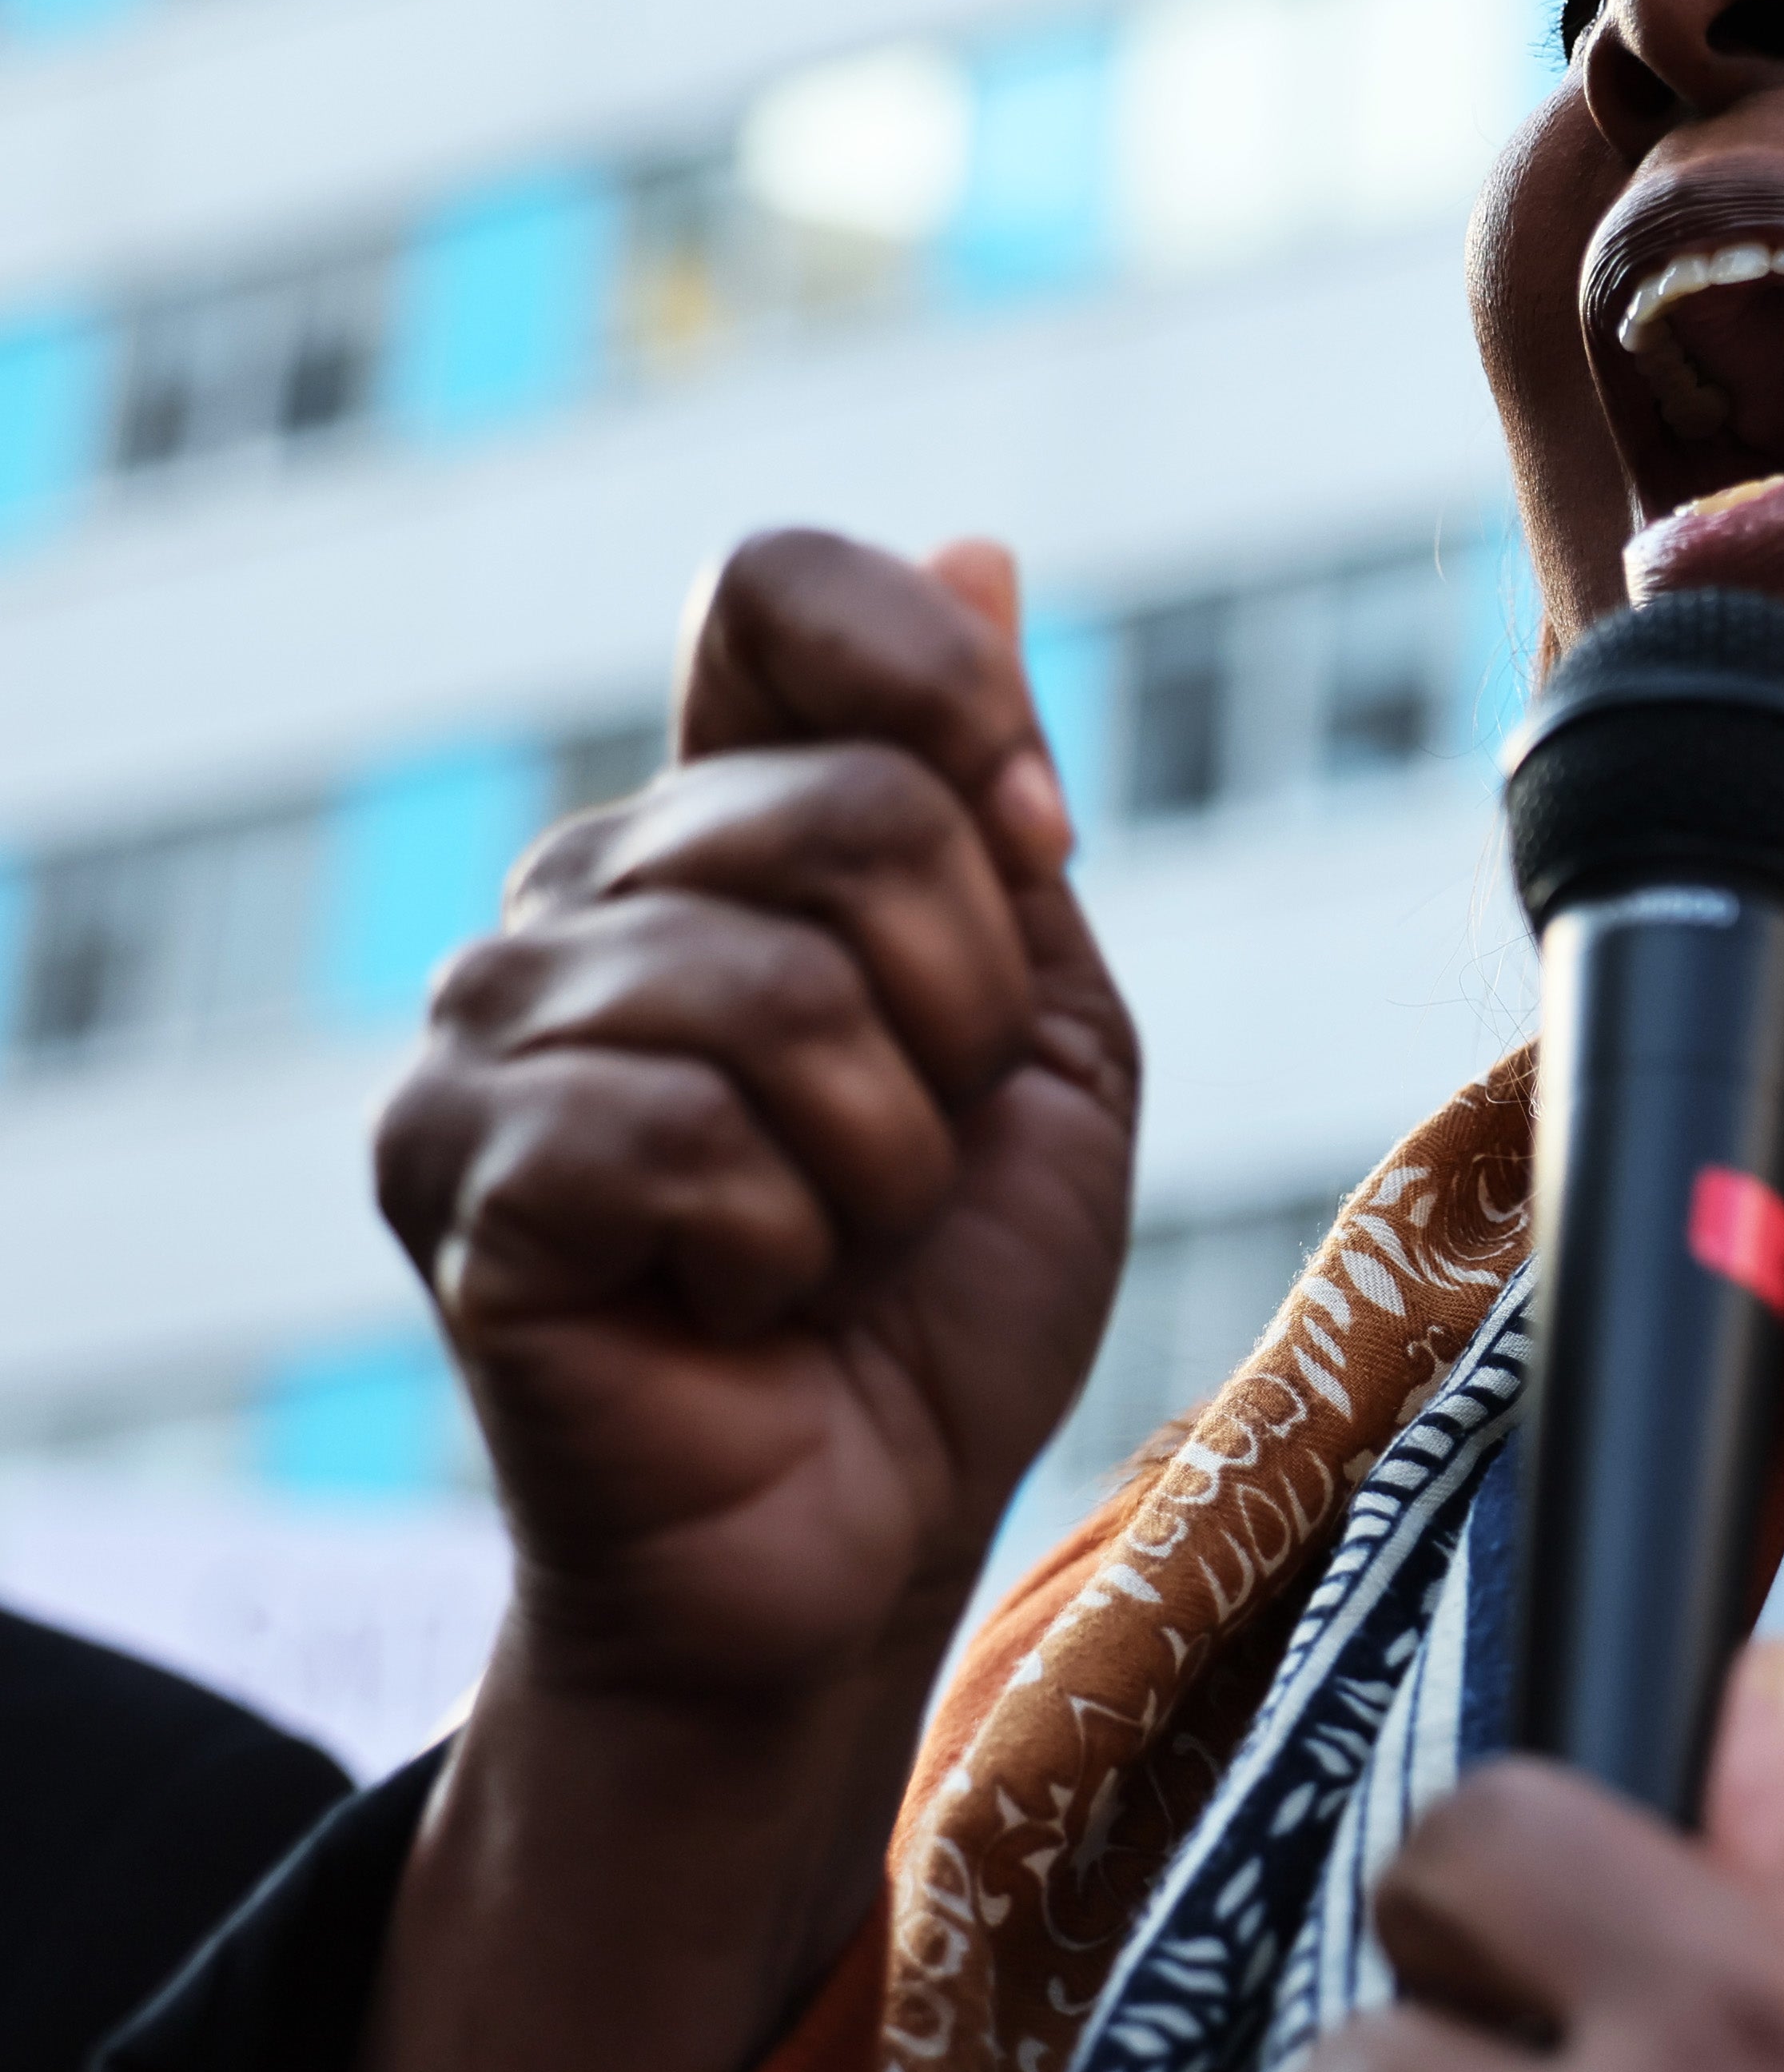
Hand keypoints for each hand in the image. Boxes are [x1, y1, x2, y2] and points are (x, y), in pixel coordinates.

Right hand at [371, 528, 1138, 1702]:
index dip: (944, 700)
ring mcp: (487, 1027)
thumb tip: (972, 546)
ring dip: (881, 1155)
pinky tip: (734, 1298)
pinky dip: (775, 1242)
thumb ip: (996, 803)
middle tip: (918, 1144)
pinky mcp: (451, 1174)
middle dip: (966, 1010)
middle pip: (854, 810)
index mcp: (720, 824)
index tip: (1022, 853)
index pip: (779, 586)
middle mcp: (580, 891)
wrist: (861, 1525)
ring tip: (827, 1238)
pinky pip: (681, 1135)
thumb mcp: (1044, 1024)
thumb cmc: (947, 1290)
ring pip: (781, 988)